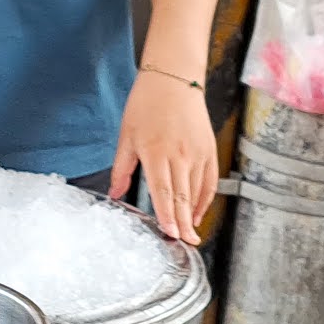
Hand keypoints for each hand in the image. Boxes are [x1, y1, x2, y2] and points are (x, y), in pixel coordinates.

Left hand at [112, 70, 216, 244]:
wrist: (174, 79)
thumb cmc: (146, 104)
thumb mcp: (126, 135)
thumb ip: (121, 168)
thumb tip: (114, 194)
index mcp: (156, 152)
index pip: (163, 191)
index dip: (167, 215)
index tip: (170, 233)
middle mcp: (180, 155)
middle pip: (183, 197)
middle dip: (184, 223)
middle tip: (185, 244)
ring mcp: (198, 153)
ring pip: (198, 192)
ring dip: (195, 215)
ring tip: (191, 234)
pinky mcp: (209, 149)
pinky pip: (210, 181)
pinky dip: (206, 199)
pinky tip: (199, 212)